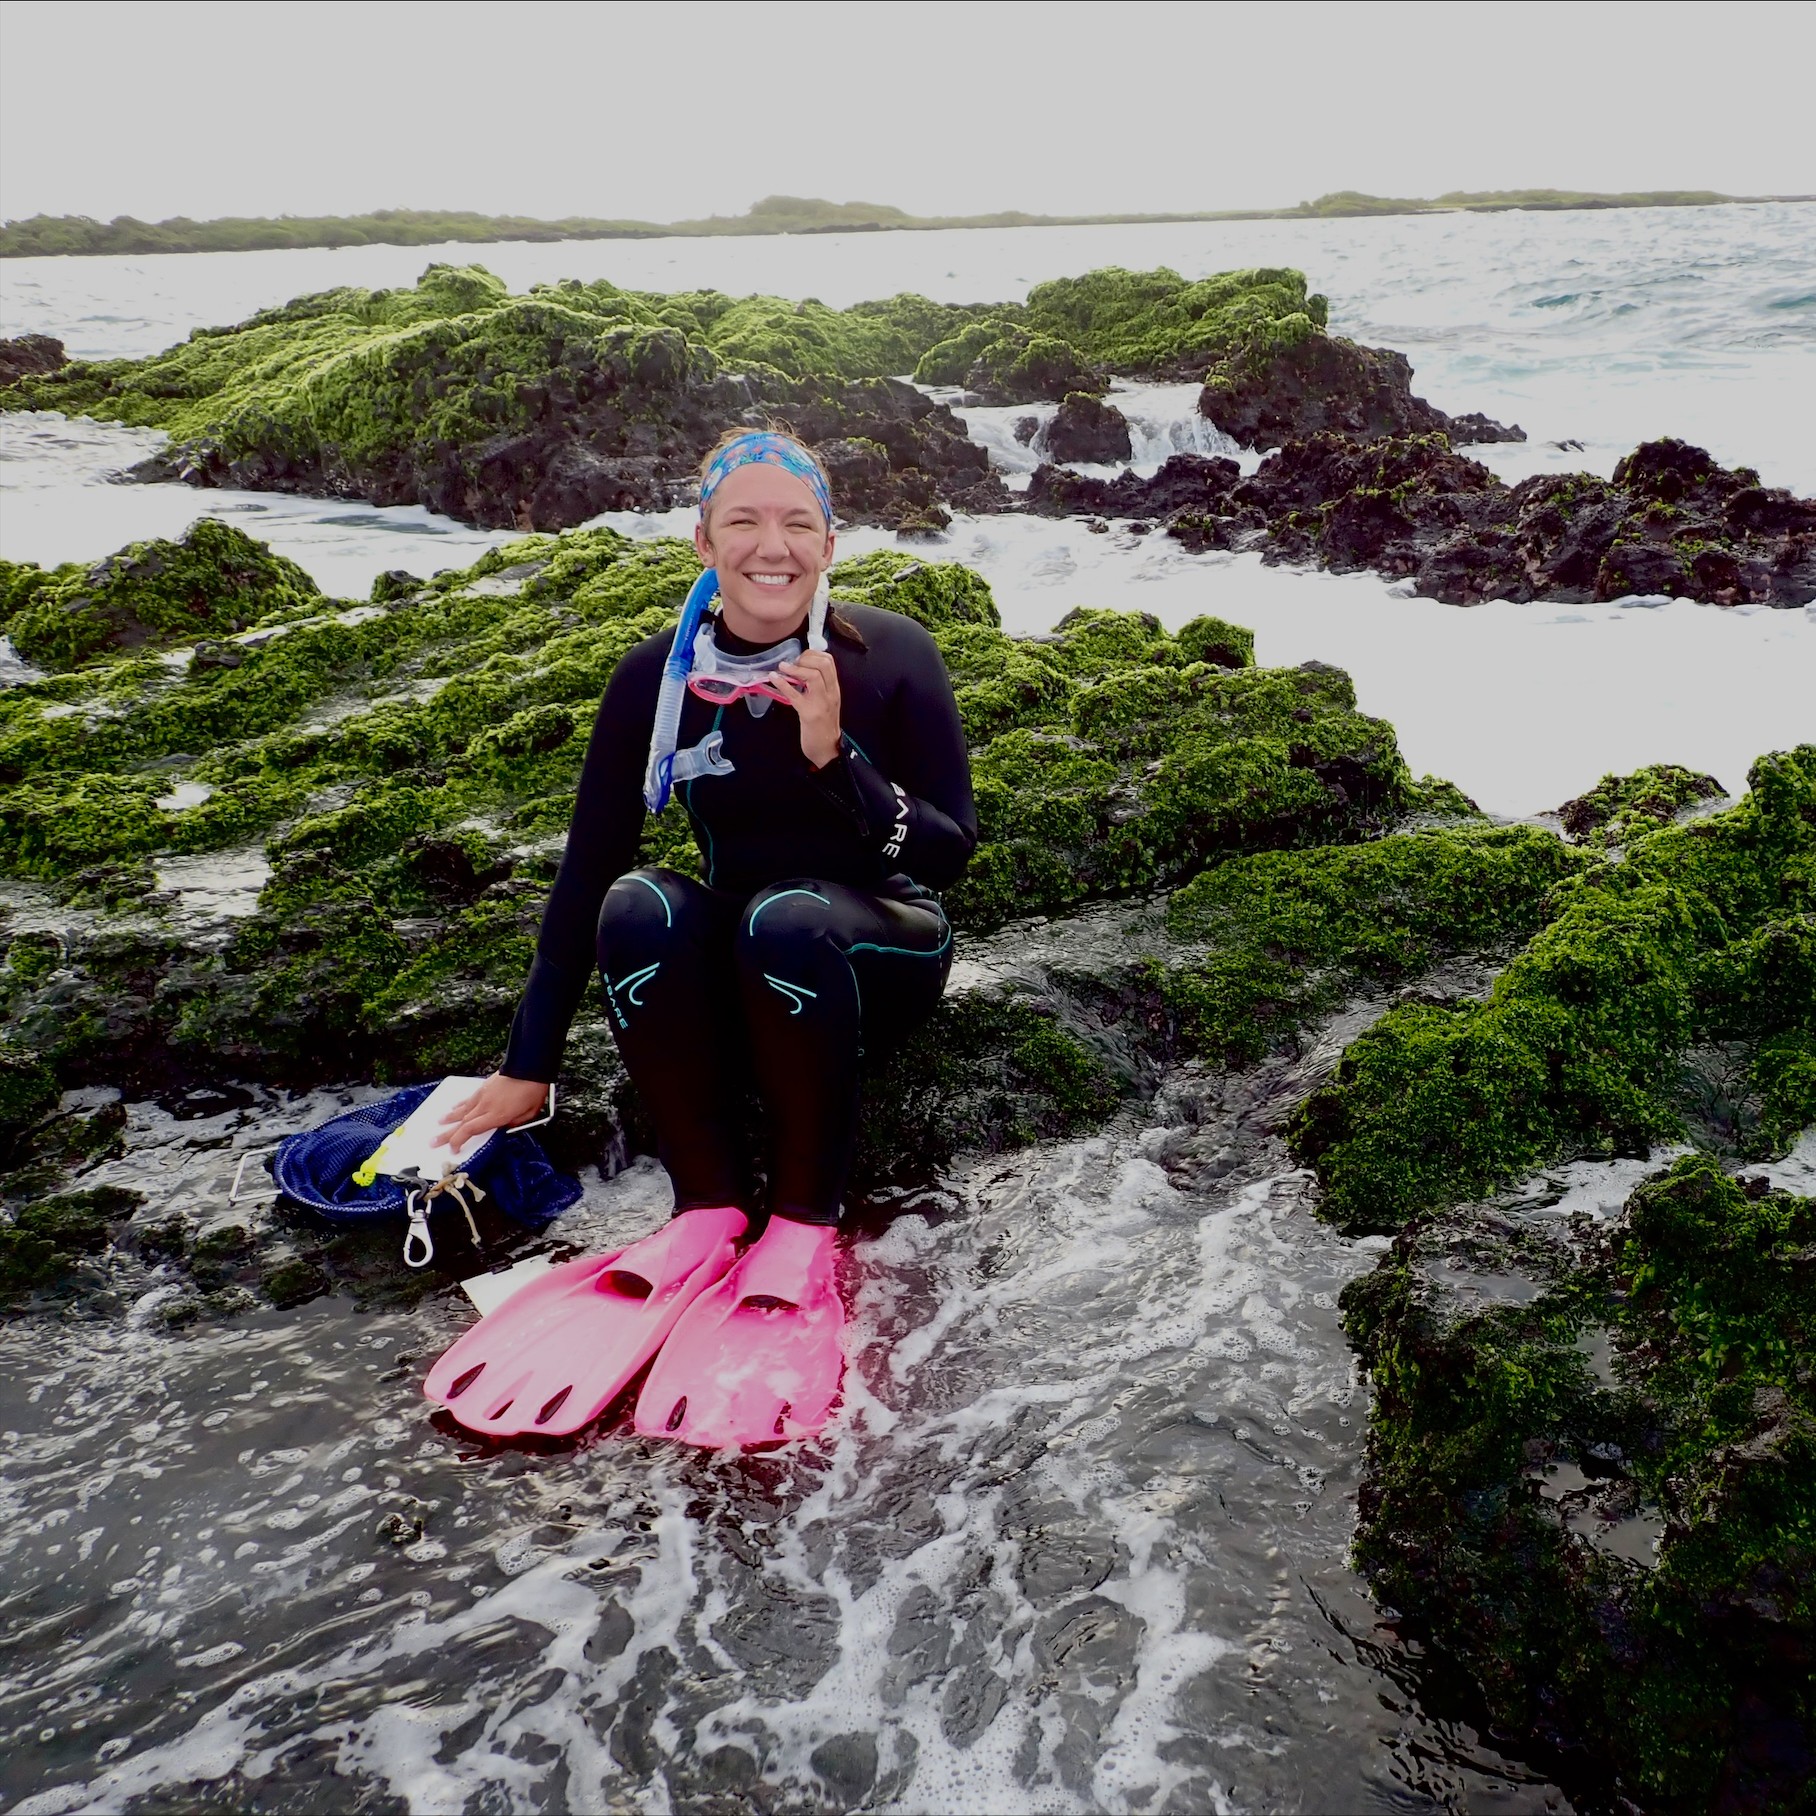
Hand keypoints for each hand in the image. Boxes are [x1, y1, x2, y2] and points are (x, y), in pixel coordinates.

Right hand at [436, 1073, 548, 1152]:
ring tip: (438, 1124)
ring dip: (449, 1118)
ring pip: (461, 1110)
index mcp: (497, 1115)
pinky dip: (459, 1104)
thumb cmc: (532, 1089)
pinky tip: (452, 1107)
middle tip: (433, 1141)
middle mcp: (485, 1106)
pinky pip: (468, 1099)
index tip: (453, 1149)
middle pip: (461, 1122)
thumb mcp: (530, 1112)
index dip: (459, 1140)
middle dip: (446, 1134)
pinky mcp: (483, 1087)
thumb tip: (505, 1126)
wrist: (529, 1065)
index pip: (471, 1130)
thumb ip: (515, 1122)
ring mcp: (483, 1095)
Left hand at [775, 649, 840, 768]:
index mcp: (834, 689)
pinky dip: (782, 683)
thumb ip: (819, 687)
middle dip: (805, 657)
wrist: (827, 750)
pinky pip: (795, 695)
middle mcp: (830, 693)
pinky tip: (773, 678)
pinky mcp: (808, 714)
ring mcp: (820, 703)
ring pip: (813, 676)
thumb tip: (801, 670)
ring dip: (795, 668)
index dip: (813, 654)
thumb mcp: (826, 702)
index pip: (829, 661)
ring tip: (783, 668)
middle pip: (823, 664)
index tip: (800, 658)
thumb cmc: (824, 726)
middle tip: (793, 663)